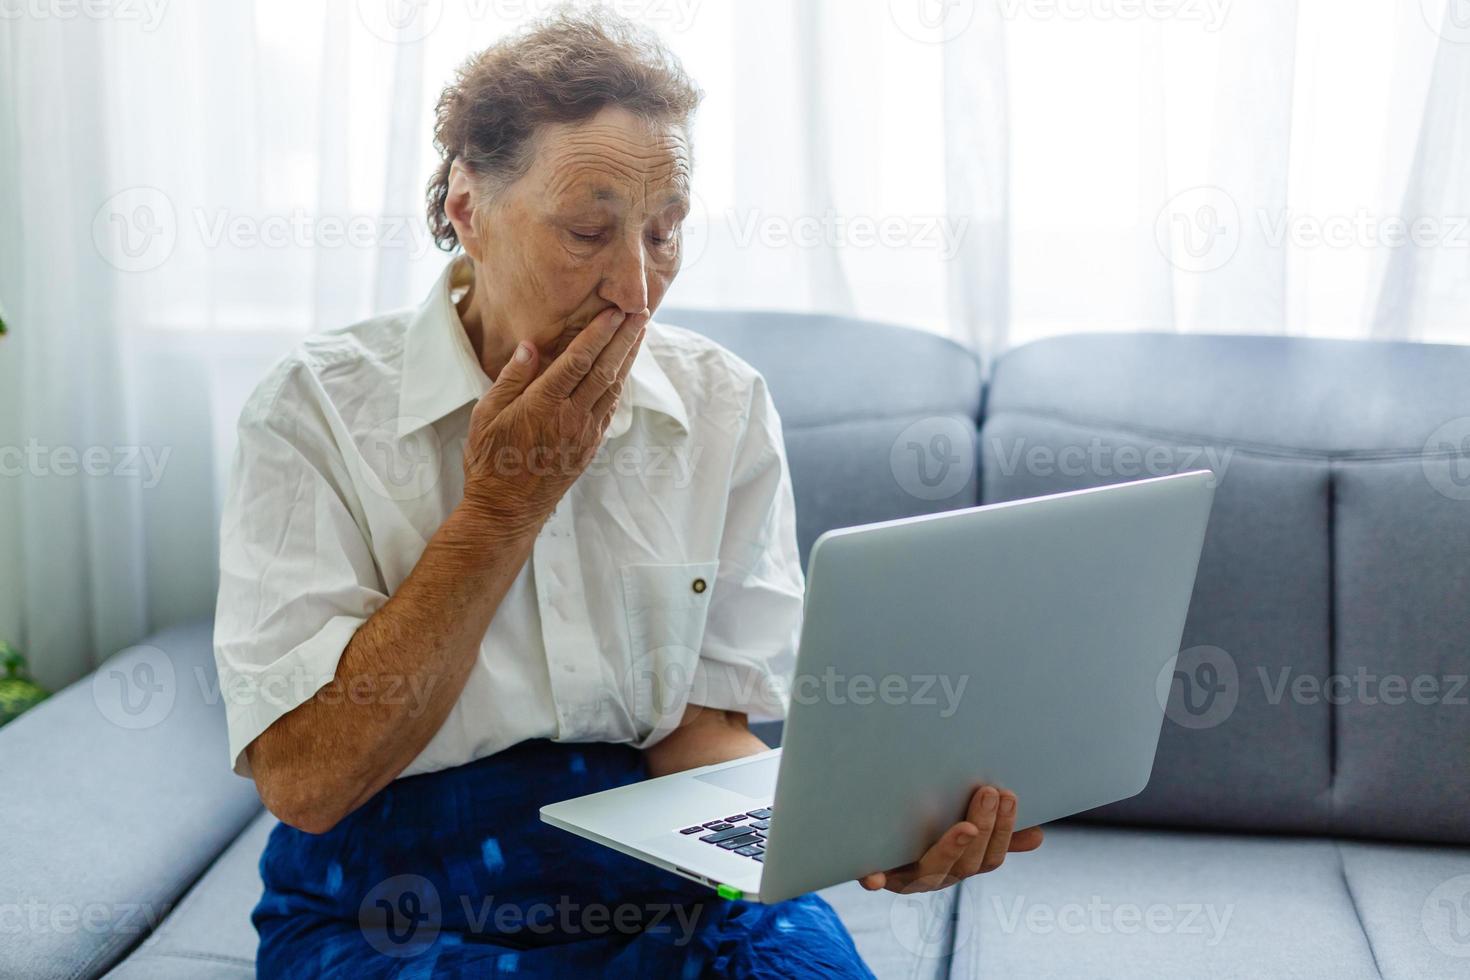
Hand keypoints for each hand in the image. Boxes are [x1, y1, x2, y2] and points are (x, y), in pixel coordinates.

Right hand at [461, 307, 646, 528]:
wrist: (506, 509)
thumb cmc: (489, 461)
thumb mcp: (486, 416)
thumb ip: (511, 379)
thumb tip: (530, 347)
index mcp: (543, 405)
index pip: (578, 360)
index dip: (599, 333)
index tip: (615, 311)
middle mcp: (570, 417)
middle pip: (605, 369)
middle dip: (625, 338)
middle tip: (641, 312)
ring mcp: (584, 433)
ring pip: (613, 388)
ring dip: (628, 358)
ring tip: (640, 333)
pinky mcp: (590, 447)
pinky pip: (610, 409)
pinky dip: (620, 384)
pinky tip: (624, 369)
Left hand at [858, 786, 1042, 893]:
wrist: (873, 848)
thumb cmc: (924, 834)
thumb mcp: (962, 834)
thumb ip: (995, 836)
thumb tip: (1038, 836)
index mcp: (960, 867)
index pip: (990, 858)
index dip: (1003, 830)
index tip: (1009, 795)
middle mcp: (937, 878)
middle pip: (967, 863)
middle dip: (983, 827)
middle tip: (988, 792)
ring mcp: (906, 880)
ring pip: (934, 871)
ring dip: (952, 849)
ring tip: (965, 826)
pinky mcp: (877, 876)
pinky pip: (877, 880)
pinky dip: (876, 879)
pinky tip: (873, 878)